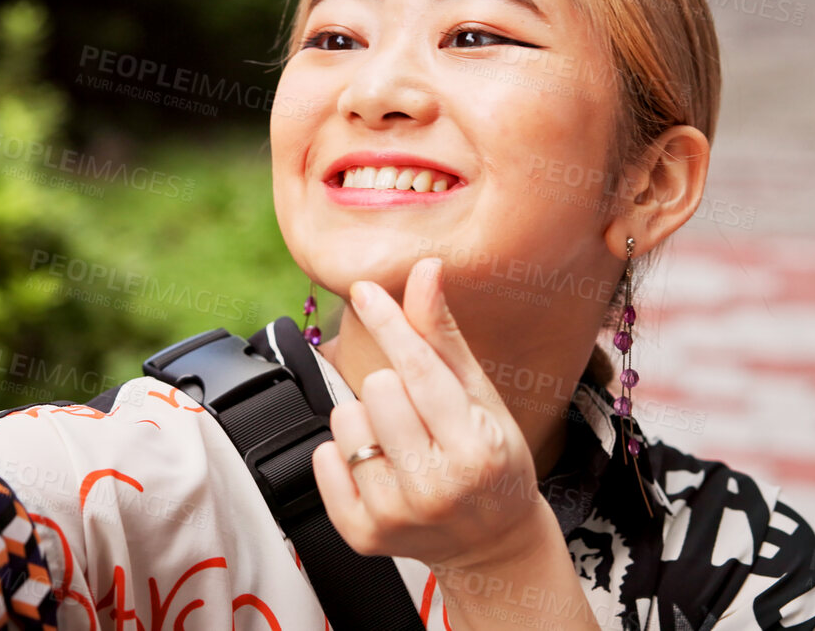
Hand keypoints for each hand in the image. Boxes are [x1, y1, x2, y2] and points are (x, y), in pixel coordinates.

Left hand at [312, 257, 554, 574]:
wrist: (492, 545)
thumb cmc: (491, 458)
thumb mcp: (481, 397)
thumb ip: (444, 336)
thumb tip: (426, 268)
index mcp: (476, 449)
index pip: (419, 370)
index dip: (389, 322)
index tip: (365, 289)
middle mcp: (436, 488)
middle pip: (376, 388)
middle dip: (391, 387)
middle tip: (418, 413)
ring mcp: (396, 516)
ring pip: (345, 421)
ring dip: (366, 420)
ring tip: (401, 443)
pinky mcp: (362, 534)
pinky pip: (323, 459)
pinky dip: (341, 454)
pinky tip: (379, 467)